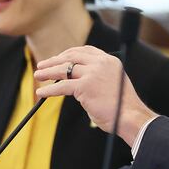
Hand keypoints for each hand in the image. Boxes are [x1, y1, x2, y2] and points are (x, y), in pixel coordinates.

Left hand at [34, 46, 156, 145]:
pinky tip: (41, 92)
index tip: (58, 58)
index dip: (69, 54)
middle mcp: (101, 63)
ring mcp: (92, 73)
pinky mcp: (85, 86)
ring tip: (38, 75)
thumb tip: (77, 83)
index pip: (85, 51)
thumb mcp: (112, 84)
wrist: (131, 117)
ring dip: (48, 72)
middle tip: (42, 65)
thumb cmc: (122, 107)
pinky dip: (49, 90)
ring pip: (64, 69)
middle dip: (54, 60)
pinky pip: (62, 86)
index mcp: (109, 61)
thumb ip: (97, 79)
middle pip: (71, 57)